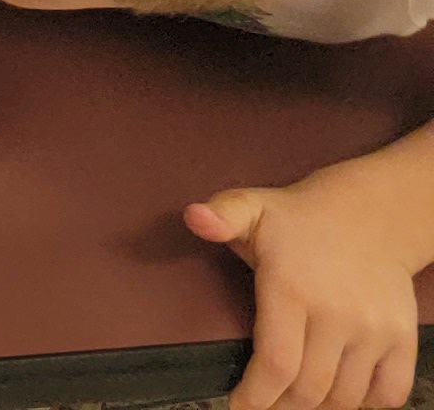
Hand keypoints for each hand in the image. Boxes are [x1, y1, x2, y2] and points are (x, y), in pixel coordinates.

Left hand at [190, 159, 430, 409]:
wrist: (370, 215)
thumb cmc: (298, 218)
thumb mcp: (252, 207)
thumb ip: (221, 215)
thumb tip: (194, 218)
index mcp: (292, 288)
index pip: (277, 363)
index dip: (256, 395)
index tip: (238, 406)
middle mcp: (337, 314)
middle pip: (309, 390)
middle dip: (281, 407)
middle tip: (264, 405)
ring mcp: (374, 330)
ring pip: (347, 397)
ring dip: (319, 407)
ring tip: (294, 401)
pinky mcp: (402, 338)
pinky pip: (390, 392)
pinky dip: (365, 404)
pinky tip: (340, 395)